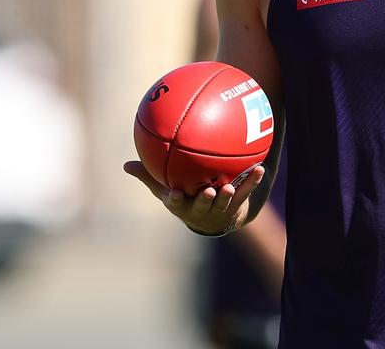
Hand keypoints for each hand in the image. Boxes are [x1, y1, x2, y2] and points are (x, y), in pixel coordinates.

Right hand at [123, 160, 263, 235]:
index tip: (174, 194)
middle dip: (205, 201)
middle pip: (203, 206)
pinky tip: (259, 169)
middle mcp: (201, 210)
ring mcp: (219, 209)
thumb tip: (126, 165)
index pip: (177, 204)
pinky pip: (245, 192)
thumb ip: (148, 176)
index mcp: (183, 205)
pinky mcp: (236, 205)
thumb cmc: (184, 199)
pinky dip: (252, 181)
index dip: (176, 200)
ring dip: (228, 196)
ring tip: (230, 187)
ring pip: (224, 204)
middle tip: (209, 191)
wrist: (214, 218)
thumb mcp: (164, 189)